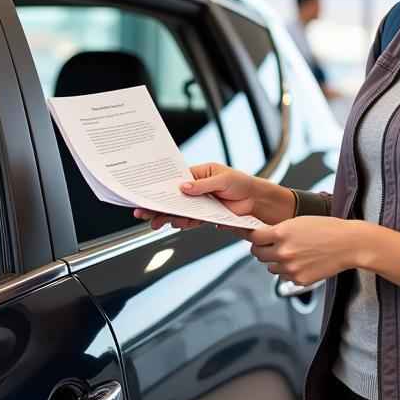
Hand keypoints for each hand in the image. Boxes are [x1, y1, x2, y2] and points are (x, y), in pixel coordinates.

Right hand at [133, 162, 260, 231]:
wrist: (256, 200)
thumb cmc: (241, 183)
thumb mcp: (222, 179)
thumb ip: (203, 185)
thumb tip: (184, 187)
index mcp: (198, 174)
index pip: (175, 180)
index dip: (161, 187)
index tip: (148, 193)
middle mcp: (196, 189)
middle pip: (173, 198)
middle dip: (158, 206)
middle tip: (143, 212)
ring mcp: (200, 203)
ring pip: (180, 211)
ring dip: (168, 217)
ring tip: (156, 223)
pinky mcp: (206, 216)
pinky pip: (191, 220)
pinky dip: (183, 223)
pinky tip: (176, 224)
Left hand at [244, 216, 365, 286]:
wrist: (348, 244)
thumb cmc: (326, 229)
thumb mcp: (298, 222)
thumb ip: (279, 230)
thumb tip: (262, 237)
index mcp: (281, 233)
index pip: (253, 237)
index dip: (249, 235)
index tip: (246, 235)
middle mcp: (283, 252)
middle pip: (257, 254)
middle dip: (260, 249)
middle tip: (267, 245)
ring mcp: (290, 268)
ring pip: (270, 267)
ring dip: (275, 261)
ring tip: (291, 253)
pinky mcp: (299, 280)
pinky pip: (283, 276)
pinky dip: (288, 271)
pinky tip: (301, 261)